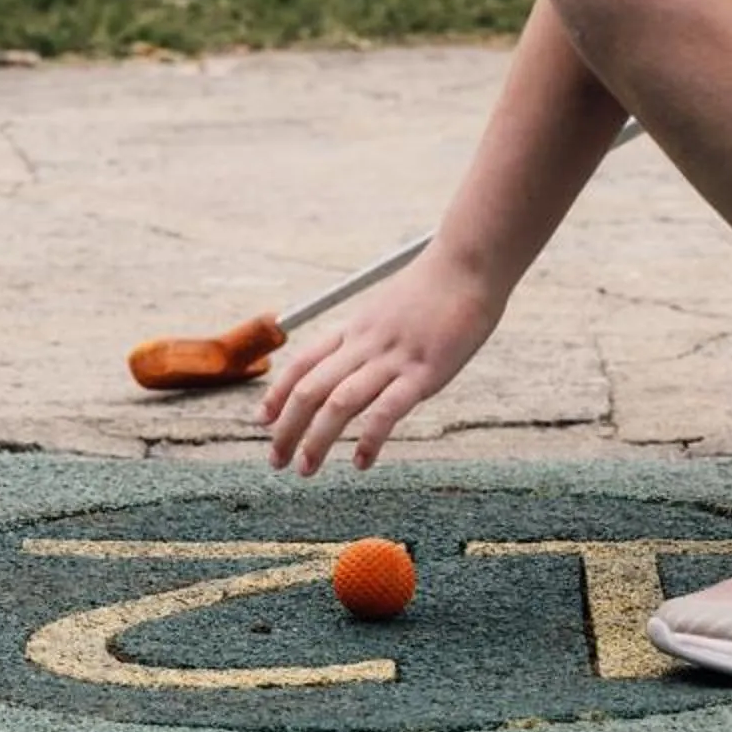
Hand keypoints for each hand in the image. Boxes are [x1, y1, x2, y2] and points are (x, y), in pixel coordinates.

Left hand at [262, 255, 503, 476]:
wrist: (469, 262)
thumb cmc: (439, 286)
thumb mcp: (394, 308)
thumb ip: (377, 335)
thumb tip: (368, 358)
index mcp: (356, 328)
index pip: (302, 363)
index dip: (276, 393)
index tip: (262, 420)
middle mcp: (365, 344)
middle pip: (309, 389)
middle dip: (286, 428)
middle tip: (276, 461)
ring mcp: (392, 358)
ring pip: (338, 403)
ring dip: (316, 440)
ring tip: (304, 469)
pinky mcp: (424, 372)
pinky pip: (387, 411)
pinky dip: (369, 439)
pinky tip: (361, 462)